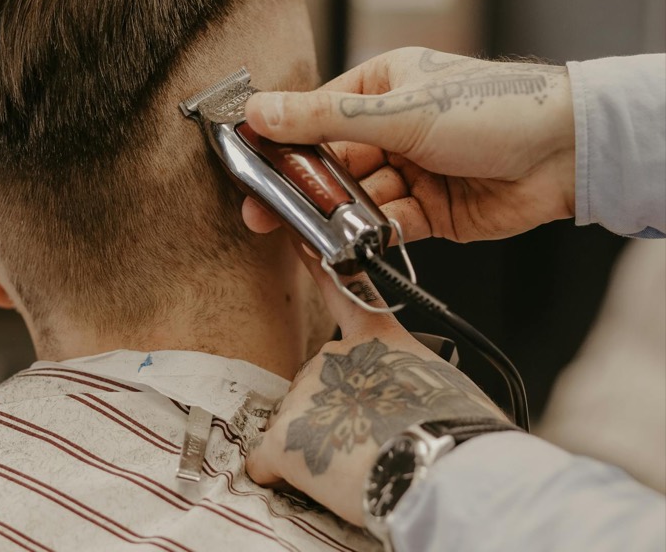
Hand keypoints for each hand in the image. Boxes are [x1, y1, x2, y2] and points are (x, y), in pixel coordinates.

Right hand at [243, 47, 574, 242]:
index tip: (247, 165)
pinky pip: (389, 225)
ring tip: (314, 235)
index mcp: (382, 87)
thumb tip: (260, 109)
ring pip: (357, 199)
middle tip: (263, 215)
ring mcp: (412, 170)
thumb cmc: (490, 108)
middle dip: (303, 189)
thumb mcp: (399, 110)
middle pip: (333, 163)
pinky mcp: (432, 211)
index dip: (282, 141)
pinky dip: (373, 235)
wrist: (564, 151)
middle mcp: (393, 128)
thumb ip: (326, 118)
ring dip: (339, 217)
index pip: (318, 115)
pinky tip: (357, 244)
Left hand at [246, 249, 506, 525]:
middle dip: (334, 413)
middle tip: (367, 440)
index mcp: (379, 339)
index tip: (301, 242)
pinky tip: (312, 482)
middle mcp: (335, 355)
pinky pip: (269, 461)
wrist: (440, 464)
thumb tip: (406, 401)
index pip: (345, 292)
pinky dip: (283, 475)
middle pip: (320, 384)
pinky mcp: (285, 437)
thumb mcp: (440, 383)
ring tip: (357, 466)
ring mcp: (306, 392)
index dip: (320, 266)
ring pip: (298, 425)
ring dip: (318, 446)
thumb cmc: (455, 432)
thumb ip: (408, 378)